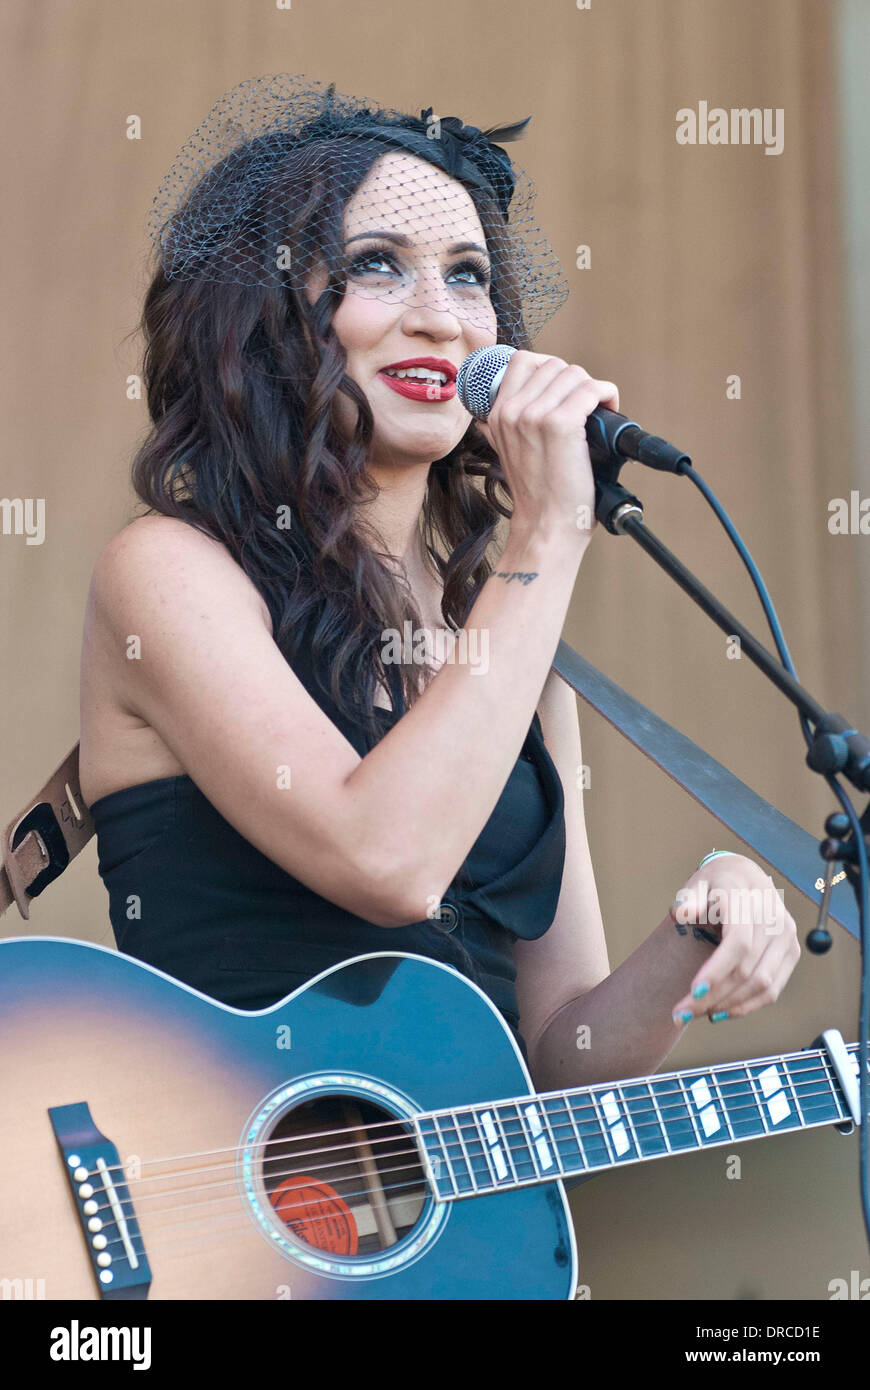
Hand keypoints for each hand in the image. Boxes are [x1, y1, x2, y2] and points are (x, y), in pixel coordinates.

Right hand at [473, 350, 618, 548]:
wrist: (546, 525)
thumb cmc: (535, 495)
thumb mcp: (503, 455)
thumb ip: (496, 432)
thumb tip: (486, 420)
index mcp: (498, 414)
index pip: (522, 361)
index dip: (550, 370)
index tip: (564, 391)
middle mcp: (513, 411)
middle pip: (553, 365)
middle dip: (575, 382)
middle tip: (586, 406)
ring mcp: (535, 415)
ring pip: (574, 374)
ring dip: (592, 389)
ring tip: (598, 411)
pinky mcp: (560, 424)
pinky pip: (591, 389)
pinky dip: (607, 395)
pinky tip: (608, 411)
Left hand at [668, 853, 799, 1022]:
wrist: (745, 875)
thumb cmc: (715, 883)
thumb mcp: (696, 884)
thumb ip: (687, 899)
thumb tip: (681, 912)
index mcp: (747, 898)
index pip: (738, 941)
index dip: (717, 970)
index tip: (692, 992)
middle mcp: (773, 917)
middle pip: (747, 969)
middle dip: (713, 996)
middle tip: (681, 1012)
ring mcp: (786, 936)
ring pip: (762, 983)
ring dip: (728, 1005)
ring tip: (696, 1013)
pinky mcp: (791, 952)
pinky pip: (773, 989)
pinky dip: (747, 1005)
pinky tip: (720, 1012)